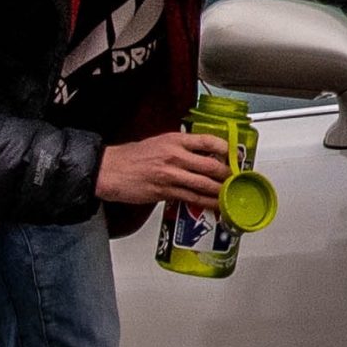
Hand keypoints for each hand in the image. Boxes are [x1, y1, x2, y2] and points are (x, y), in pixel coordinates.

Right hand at [97, 131, 230, 208]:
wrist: (110, 170)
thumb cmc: (132, 157)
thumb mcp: (160, 142)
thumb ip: (181, 147)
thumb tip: (203, 154)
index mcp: (175, 140)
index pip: (208, 141)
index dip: (226, 149)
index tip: (233, 156)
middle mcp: (175, 156)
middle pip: (211, 165)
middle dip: (228, 174)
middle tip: (236, 179)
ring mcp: (171, 175)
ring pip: (205, 184)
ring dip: (222, 191)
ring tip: (232, 195)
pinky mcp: (166, 192)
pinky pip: (192, 198)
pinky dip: (207, 203)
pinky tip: (216, 205)